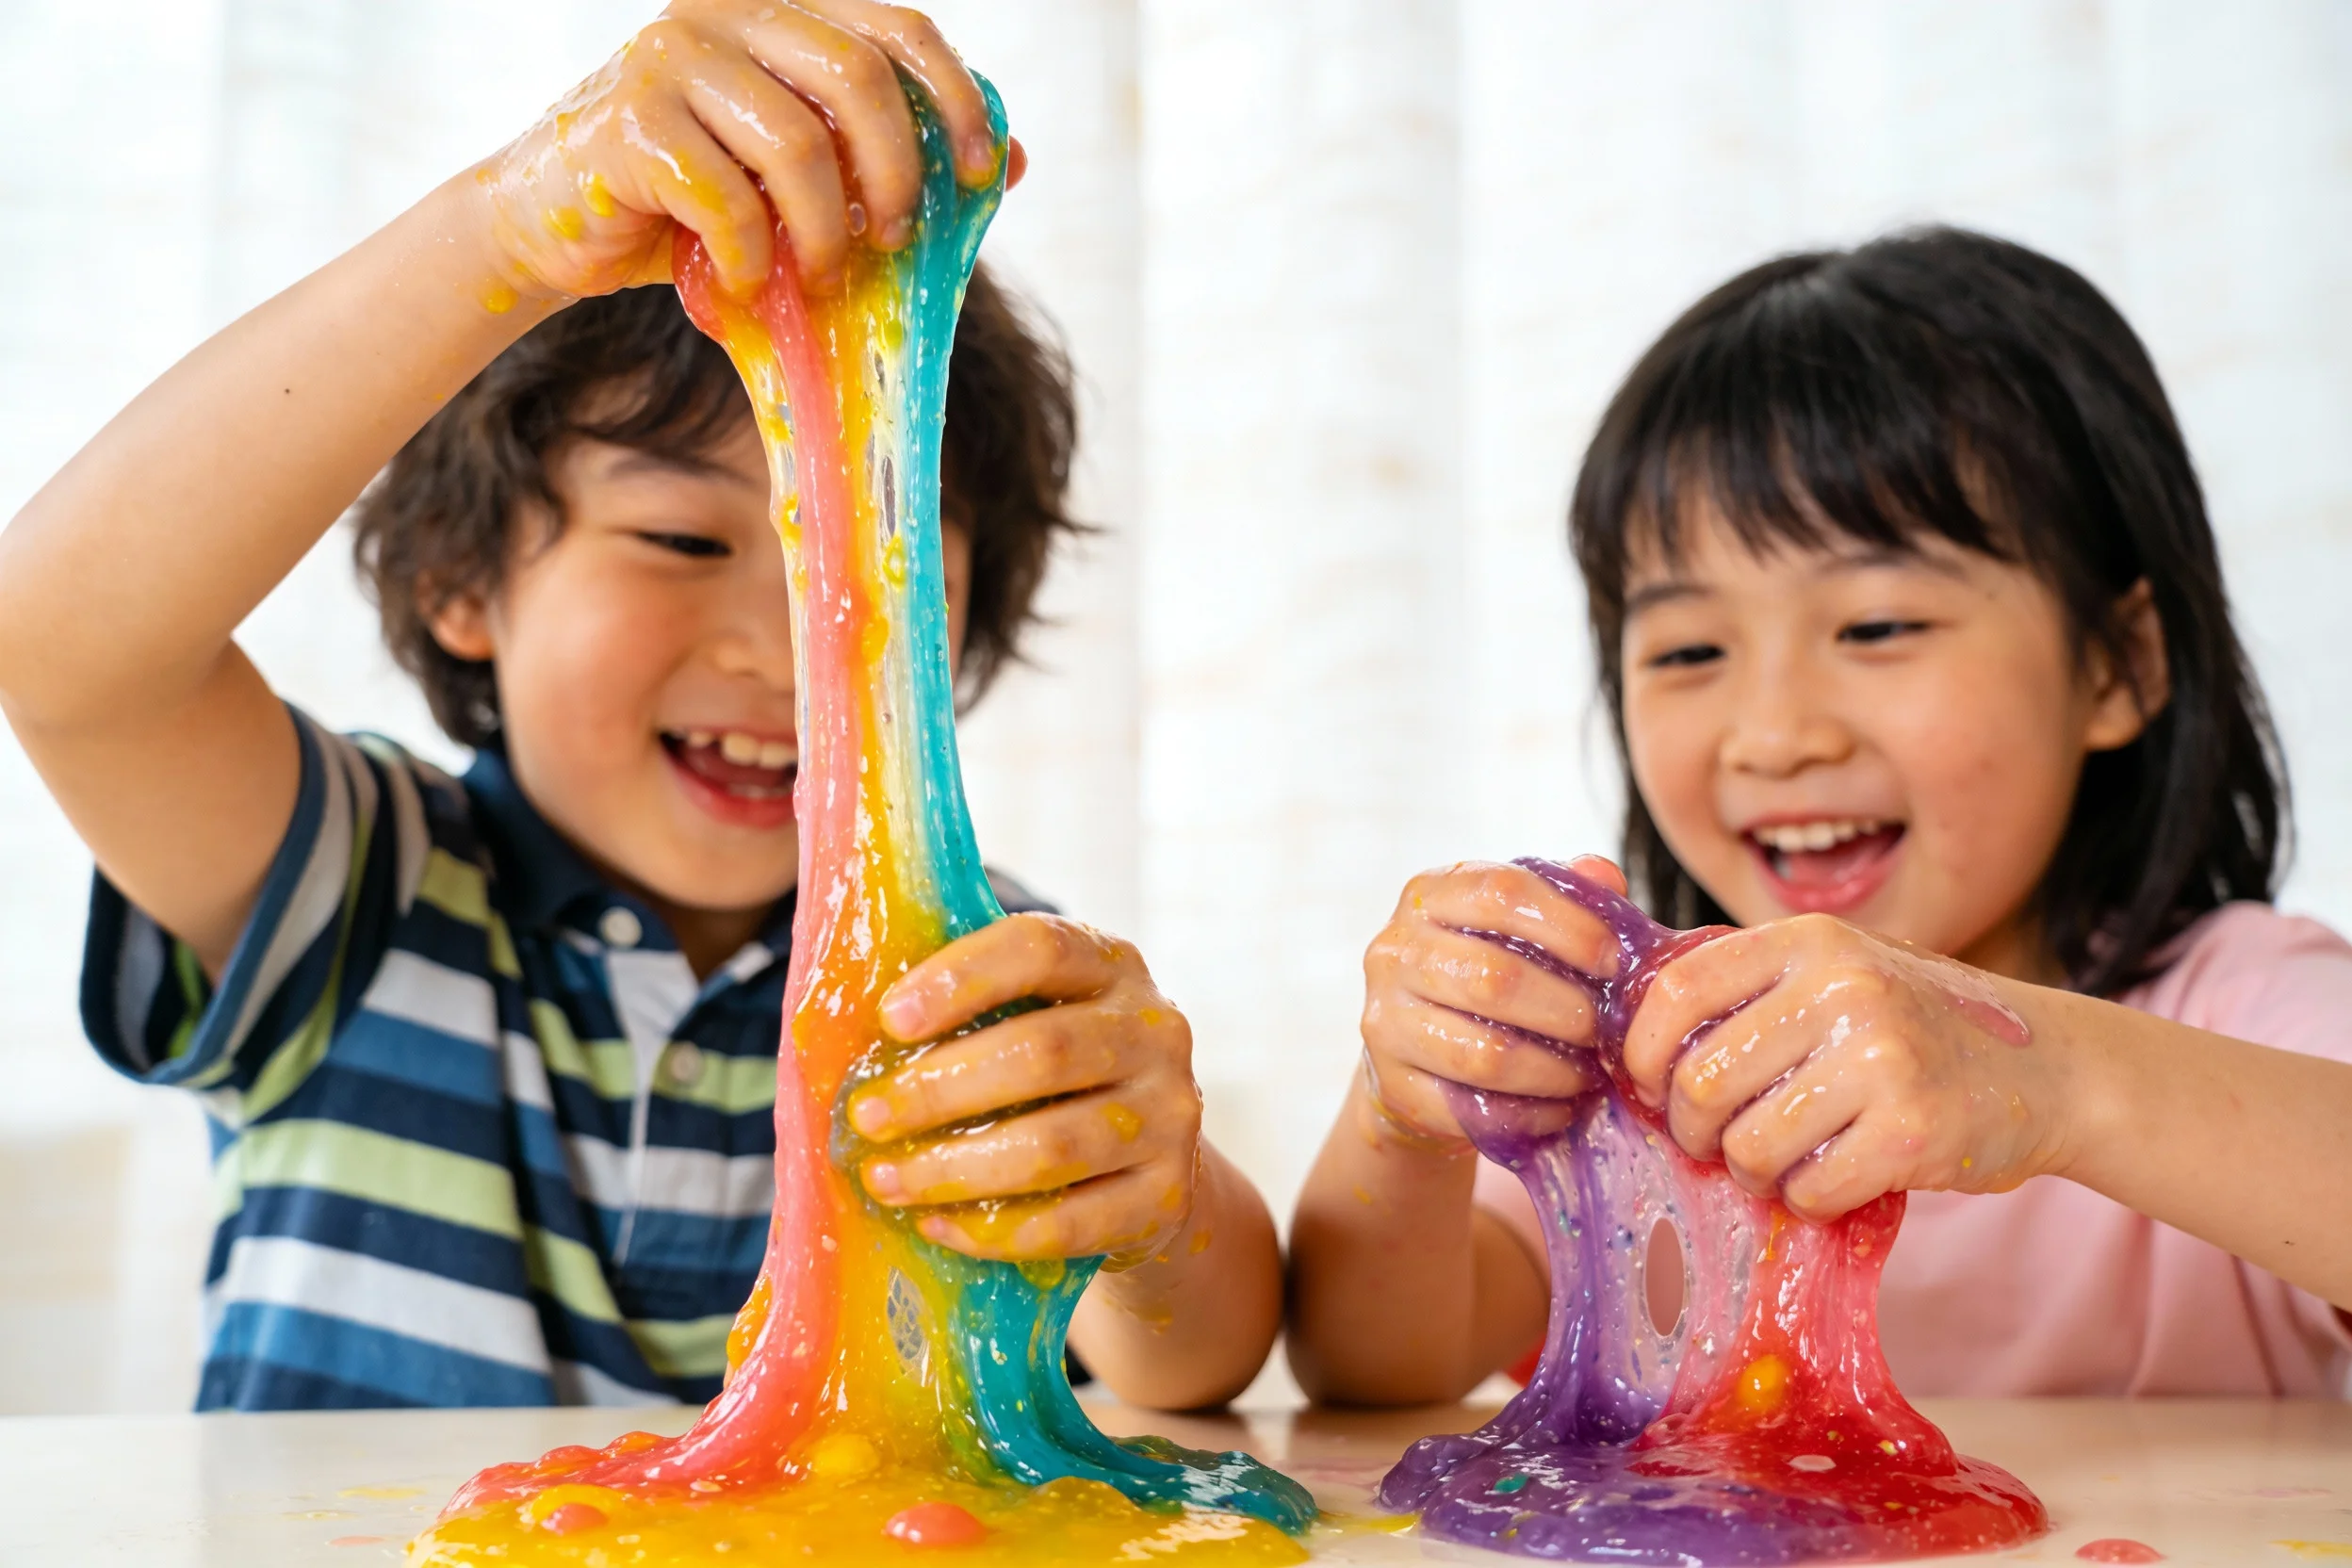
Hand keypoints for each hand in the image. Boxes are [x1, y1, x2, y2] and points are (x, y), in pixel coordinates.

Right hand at [471, 0, 1014, 302]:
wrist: (556, 227)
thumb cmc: (691, 203)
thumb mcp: (798, 174)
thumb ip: (887, 154)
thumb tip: (1009, 161)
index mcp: (776, 8)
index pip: (897, 27)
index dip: (956, 97)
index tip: (980, 173)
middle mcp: (723, 12)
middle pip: (858, 76)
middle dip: (897, 171)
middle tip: (894, 239)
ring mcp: (671, 56)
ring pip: (798, 144)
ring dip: (823, 230)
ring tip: (818, 276)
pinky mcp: (631, 121)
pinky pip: (726, 197)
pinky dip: (750, 255)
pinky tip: (746, 280)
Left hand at [844, 914, 1200, 1262]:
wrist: (1147, 1169)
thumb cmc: (1055, 1081)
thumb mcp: (1030, 1019)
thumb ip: (967, 1012)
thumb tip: (844, 1030)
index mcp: (1112, 966)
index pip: (1040, 948)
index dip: (961, 979)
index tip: (891, 1020)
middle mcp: (1157, 1031)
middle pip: (1043, 1052)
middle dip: (938, 1090)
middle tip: (866, 1118)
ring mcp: (1172, 1116)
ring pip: (1053, 1144)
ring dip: (953, 1167)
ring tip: (886, 1179)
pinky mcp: (1167, 1196)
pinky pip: (1070, 1223)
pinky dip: (993, 1229)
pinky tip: (937, 1223)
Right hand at [1356, 856, 1630, 1145]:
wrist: (1418, 1054)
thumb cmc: (1485, 975)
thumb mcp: (1516, 926)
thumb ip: (1563, 896)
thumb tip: (1605, 877)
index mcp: (1429, 895)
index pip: (1501, 892)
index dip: (1569, 925)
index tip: (1614, 960)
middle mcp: (1394, 951)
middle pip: (1493, 978)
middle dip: (1567, 1009)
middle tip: (1604, 1030)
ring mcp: (1384, 1020)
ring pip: (1484, 1054)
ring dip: (1552, 1070)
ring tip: (1588, 1074)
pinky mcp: (1392, 1085)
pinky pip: (1472, 1109)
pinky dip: (1529, 1114)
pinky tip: (1559, 1108)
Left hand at [1624, 913, 2069, 1220]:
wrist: (2051, 1068)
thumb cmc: (1918, 1026)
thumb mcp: (1838, 971)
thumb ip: (1751, 986)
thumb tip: (1630, 1029)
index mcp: (1809, 943)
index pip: (1676, 993)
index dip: (1642, 1052)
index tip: (1651, 1085)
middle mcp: (1842, 989)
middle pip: (1701, 1083)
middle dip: (1692, 1130)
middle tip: (1715, 1142)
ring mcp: (1880, 1059)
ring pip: (1747, 1146)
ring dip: (1751, 1172)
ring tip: (1779, 1162)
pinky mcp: (1912, 1132)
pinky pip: (1808, 1190)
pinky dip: (1806, 1200)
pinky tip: (1832, 1181)